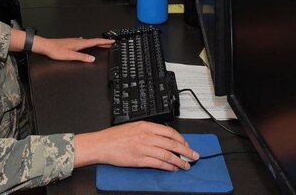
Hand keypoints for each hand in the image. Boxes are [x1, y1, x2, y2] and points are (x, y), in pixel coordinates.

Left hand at [33, 36, 113, 62]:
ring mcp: (74, 41)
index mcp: (79, 43)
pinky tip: (86, 44)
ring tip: (101, 44)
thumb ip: (82, 57)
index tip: (111, 41)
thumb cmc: (56, 50)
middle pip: (93, 41)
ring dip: (96, 43)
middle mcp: (78, 41)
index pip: (95, 42)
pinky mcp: (71, 42)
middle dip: (102, 42)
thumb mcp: (70, 56)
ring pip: (88, 41)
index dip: (104, 42)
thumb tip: (92, 59)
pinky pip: (83, 42)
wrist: (46, 46)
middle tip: (110, 43)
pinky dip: (89, 43)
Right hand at [74, 121, 197, 169]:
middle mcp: (146, 136)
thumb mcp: (134, 127)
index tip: (186, 144)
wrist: (102, 144)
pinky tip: (173, 169)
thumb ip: (148, 130)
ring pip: (167, 154)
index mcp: (145, 126)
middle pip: (172, 143)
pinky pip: (158, 163)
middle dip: (185, 150)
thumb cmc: (115, 136)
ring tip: (186, 165)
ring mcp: (143, 148)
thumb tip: (163, 137)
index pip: (169, 131)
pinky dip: (168, 167)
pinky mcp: (140, 160)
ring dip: (179, 161)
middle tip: (194, 156)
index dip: (181, 139)